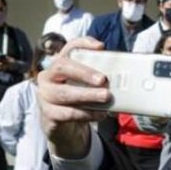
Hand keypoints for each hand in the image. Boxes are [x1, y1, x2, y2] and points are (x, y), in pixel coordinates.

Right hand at [37, 37, 110, 158]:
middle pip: (62, 66)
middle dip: (84, 72)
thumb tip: (125, 81)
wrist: (64, 126)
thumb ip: (100, 81)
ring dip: (87, 95)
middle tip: (103, 79)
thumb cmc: (79, 101)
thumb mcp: (89, 87)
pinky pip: (67, 113)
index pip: (69, 48)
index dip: (83, 44)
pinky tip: (100, 114)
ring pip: (64, 93)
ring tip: (105, 97)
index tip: (101, 46)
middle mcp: (49, 76)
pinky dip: (86, 113)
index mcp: (62, 65)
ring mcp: (45, 95)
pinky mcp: (49, 114)